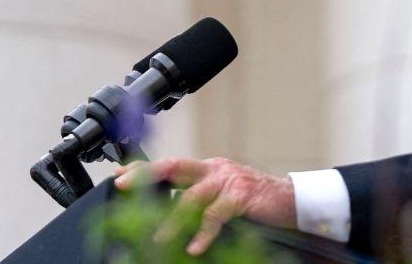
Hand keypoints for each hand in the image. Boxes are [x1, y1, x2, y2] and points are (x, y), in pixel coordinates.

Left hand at [114, 157, 295, 255]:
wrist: (291, 200)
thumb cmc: (255, 201)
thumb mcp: (223, 194)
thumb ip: (200, 197)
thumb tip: (169, 210)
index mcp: (207, 168)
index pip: (171, 164)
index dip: (144, 168)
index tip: (119, 174)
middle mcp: (214, 169)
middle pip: (174, 167)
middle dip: (147, 175)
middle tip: (124, 186)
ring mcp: (228, 180)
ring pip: (192, 196)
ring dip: (172, 219)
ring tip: (159, 238)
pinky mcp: (241, 196)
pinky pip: (216, 215)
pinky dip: (204, 233)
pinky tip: (195, 247)